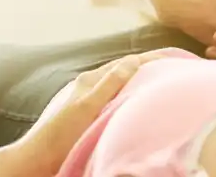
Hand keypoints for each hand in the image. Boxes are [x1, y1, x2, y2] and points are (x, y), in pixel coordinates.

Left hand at [0, 52, 163, 176]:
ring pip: (125, 83)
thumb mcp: (86, 107)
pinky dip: (135, 95)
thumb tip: (134, 61)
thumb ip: (109, 83)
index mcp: (92, 79)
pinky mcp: (92, 114)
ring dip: (144, 80)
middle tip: (178, 69)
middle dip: (153, 66)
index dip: (154, 57)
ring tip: (167, 83)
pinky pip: (120, 98)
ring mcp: (91, 100)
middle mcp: (92, 85)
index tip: (178, 58)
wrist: (37, 158)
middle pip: (129, 69)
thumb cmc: (59, 134)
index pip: (130, 61)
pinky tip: (143, 104)